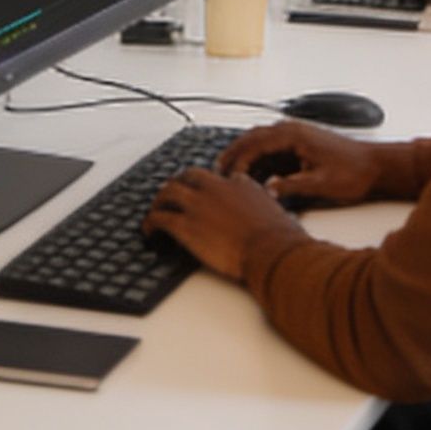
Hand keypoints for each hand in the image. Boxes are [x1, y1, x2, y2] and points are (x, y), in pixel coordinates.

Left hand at [144, 165, 300, 281]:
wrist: (273, 253)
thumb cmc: (281, 240)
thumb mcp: (279, 215)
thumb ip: (267, 210)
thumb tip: (272, 216)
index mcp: (240, 185)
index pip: (220, 178)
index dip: (210, 186)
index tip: (206, 194)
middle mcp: (216, 189)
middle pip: (188, 176)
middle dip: (179, 184)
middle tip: (173, 195)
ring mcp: (198, 205)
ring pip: (168, 191)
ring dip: (159, 201)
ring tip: (156, 211)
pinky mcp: (185, 225)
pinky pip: (159, 218)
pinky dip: (150, 222)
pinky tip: (149, 231)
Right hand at [215, 120, 381, 205]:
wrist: (378, 167)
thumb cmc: (356, 172)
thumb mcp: (323, 183)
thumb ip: (293, 186)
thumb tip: (269, 190)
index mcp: (294, 135)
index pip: (255, 144)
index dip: (239, 160)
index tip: (229, 175)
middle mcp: (292, 131)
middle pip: (252, 139)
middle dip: (234, 154)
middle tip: (218, 171)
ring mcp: (295, 138)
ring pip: (259, 144)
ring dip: (244, 157)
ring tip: (230, 174)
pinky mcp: (300, 147)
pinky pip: (271, 151)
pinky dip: (258, 162)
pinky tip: (254, 177)